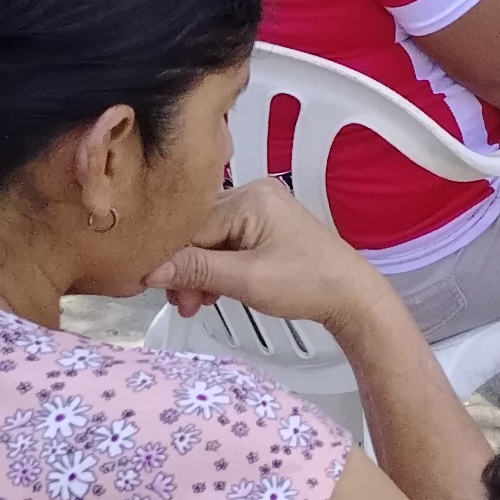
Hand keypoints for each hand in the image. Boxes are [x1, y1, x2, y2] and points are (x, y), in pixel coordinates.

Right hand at [145, 176, 404, 337]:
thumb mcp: (246, 279)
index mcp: (250, 198)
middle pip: (196, 232)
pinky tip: (211, 292)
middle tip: (183, 304)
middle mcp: (253, 195)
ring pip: (207, 241)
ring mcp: (259, 210)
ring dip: (198, 274)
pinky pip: (224, 245)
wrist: (350, 296)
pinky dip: (215, 269)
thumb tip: (149, 269)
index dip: (169, 259)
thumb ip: (196, 271)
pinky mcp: (263, 227)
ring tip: (197, 303)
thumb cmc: (308, 283)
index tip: (152, 288)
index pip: (189, 225)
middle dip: (185, 271)